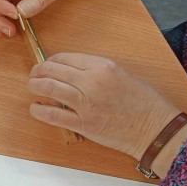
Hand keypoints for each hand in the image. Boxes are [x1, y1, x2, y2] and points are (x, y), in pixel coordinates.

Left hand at [27, 53, 182, 160]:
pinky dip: (39, 110)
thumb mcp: (121, 73)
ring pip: (49, 88)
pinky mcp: (83, 123)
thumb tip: (70, 69)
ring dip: (35, 86)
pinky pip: (53, 115)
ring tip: (32, 87)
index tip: (46, 65)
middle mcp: (91, 81)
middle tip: (34, 75)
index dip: (50, 60)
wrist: (154, 127)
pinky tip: (36, 108)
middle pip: (52, 70)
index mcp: (102, 66)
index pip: (65, 57)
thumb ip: (96, 69)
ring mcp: (86, 103)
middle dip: (38, 71)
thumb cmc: (142, 101)